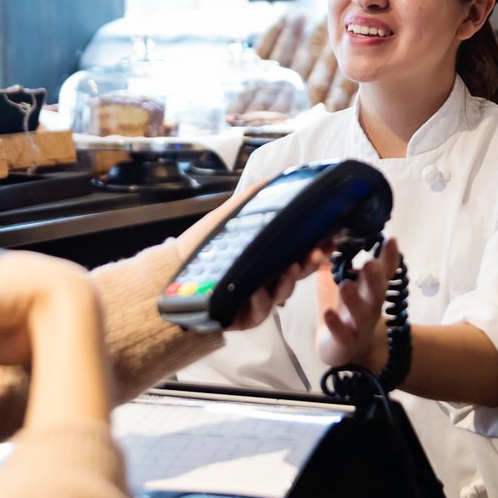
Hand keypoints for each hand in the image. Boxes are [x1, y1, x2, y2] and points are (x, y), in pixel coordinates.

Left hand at [175, 186, 329, 332]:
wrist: (170, 271)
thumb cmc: (202, 247)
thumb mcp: (226, 220)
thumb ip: (249, 201)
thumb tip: (269, 180)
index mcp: (268, 257)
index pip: (300, 253)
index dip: (316, 247)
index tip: (327, 239)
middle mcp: (267, 279)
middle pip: (298, 274)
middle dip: (310, 264)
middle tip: (316, 253)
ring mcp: (258, 299)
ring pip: (283, 293)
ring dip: (288, 281)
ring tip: (288, 269)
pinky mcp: (244, 317)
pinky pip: (261, 312)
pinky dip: (261, 301)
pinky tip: (259, 291)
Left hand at [315, 238, 400, 369]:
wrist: (349, 350)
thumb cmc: (348, 310)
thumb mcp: (350, 282)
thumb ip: (345, 261)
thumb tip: (338, 231)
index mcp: (371, 290)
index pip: (384, 272)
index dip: (389, 257)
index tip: (391, 240)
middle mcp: (370, 307)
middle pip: (377, 293)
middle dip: (375, 278)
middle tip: (370, 264)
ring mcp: (359, 326)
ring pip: (361, 314)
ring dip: (354, 300)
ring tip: (346, 285)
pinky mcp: (345, 342)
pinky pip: (341, 334)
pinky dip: (336, 325)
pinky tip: (328, 313)